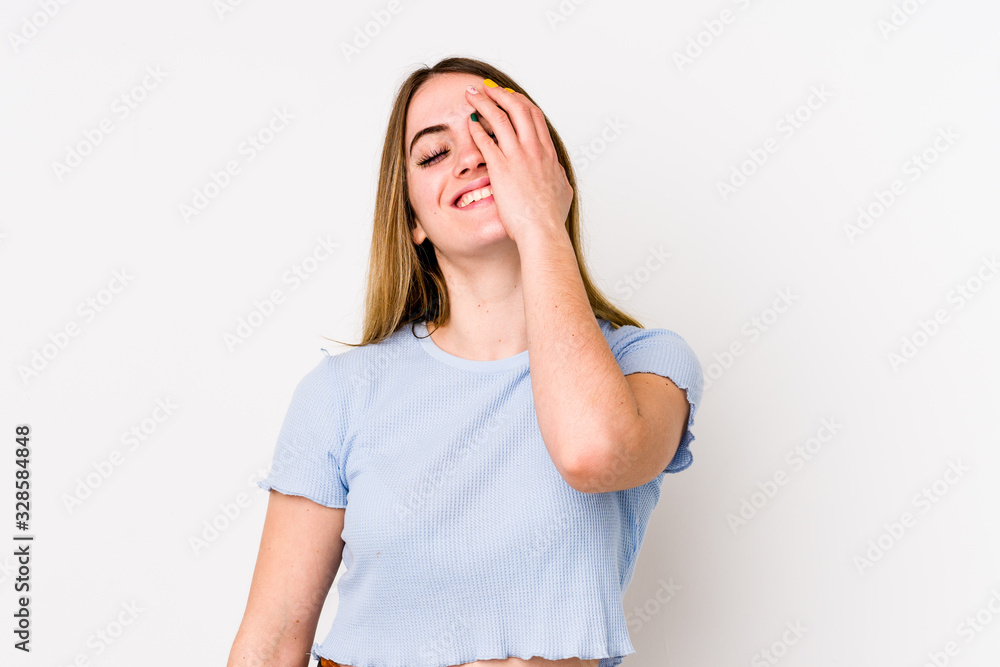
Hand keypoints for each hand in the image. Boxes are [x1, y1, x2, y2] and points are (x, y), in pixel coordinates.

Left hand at [464, 81, 573, 244]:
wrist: (543, 231)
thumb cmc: (551, 218)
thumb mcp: (563, 192)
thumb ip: (559, 177)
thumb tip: (558, 172)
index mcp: (548, 154)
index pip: (535, 117)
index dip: (520, 102)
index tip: (509, 97)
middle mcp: (534, 150)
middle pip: (519, 108)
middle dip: (501, 94)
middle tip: (487, 88)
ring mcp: (518, 157)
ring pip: (500, 117)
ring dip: (484, 102)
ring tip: (472, 94)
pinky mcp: (501, 168)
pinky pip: (485, 140)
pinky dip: (476, 128)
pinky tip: (468, 122)